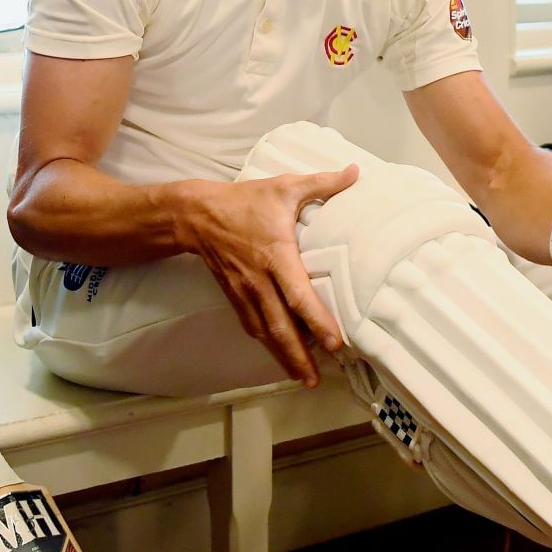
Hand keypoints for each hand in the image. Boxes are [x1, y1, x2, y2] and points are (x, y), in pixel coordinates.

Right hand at [180, 166, 360, 387]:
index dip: (316, 320)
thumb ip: (322, 183)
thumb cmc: (245, 201)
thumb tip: (355, 171)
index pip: (298, 295)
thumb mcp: (284, 187)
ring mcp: (245, 292)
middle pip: (279, 326)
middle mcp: (260, 280)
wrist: (197, 215)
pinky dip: (269, 345)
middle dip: (298, 355)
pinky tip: (283, 357)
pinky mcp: (235, 297)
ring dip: (283, 357)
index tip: (335, 342)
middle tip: (316, 379)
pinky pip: (253, 326)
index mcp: (275, 255)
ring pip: (265, 332)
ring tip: (303, 378)